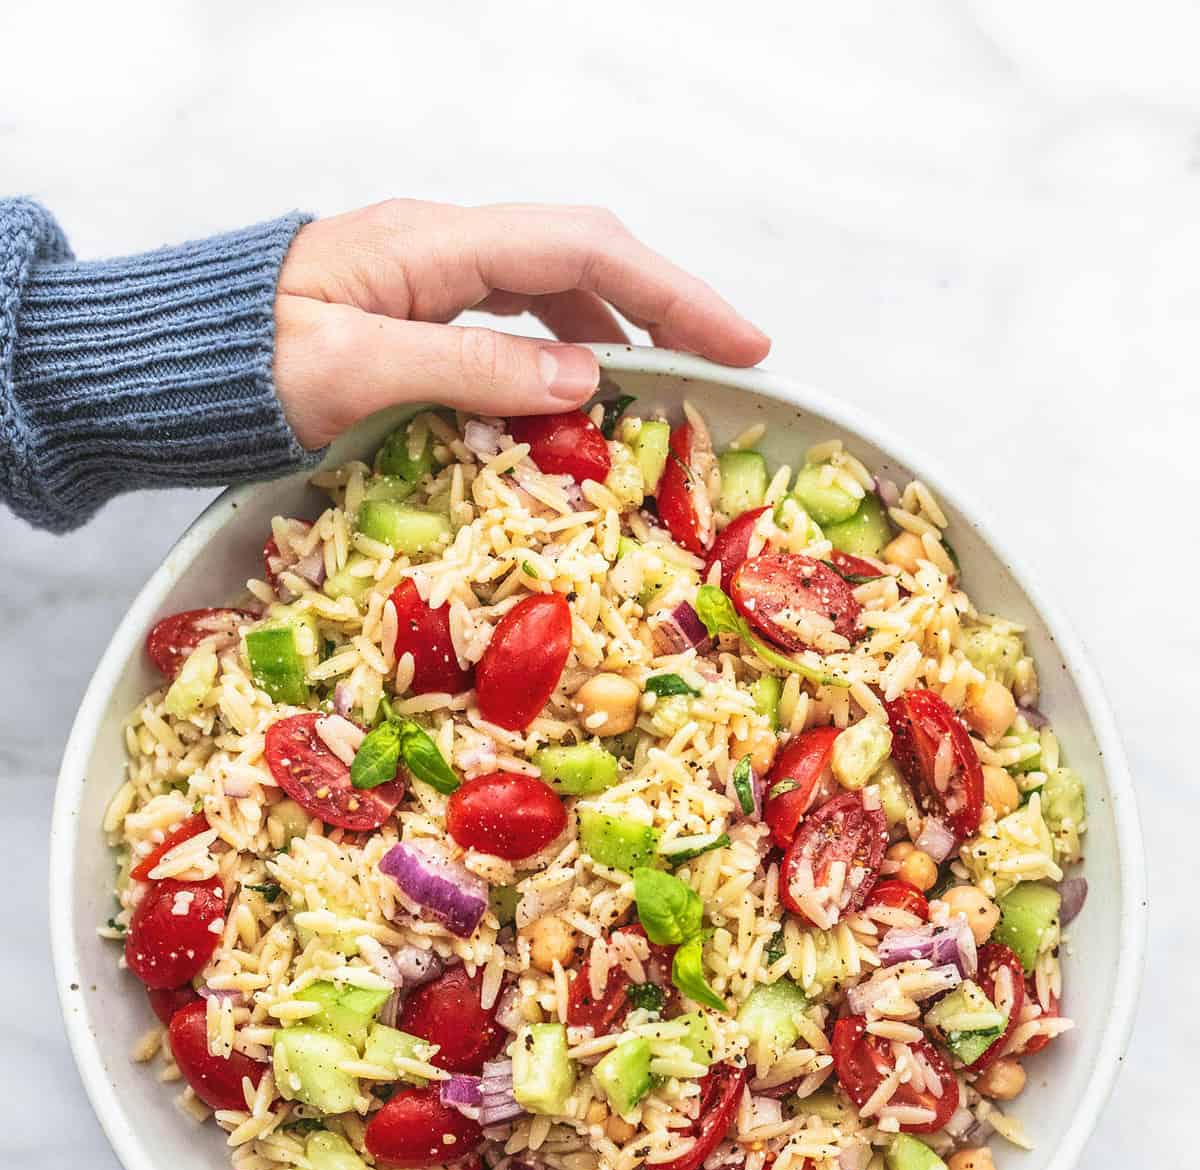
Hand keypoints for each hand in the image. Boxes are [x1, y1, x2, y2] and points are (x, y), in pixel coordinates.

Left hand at [275, 199, 769, 447]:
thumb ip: (469, 370)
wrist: (164, 361)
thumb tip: (583, 379)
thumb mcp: (353, 372)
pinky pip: (512, 314)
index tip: (741, 342)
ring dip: (619, 326)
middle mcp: (439, 247)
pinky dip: (563, 346)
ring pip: (551, 284)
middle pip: (583, 255)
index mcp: (432, 247)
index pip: (584, 250)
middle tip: (732, 363)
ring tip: (669, 383)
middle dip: (666, 304)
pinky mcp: (412, 309)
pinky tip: (577, 387)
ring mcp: (426, 275)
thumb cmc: (238, 366)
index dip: (673, 293)